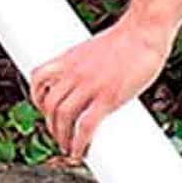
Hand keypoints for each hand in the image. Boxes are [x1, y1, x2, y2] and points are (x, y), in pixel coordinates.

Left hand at [29, 15, 172, 159]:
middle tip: (59, 135)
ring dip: (62, 137)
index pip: (39, 78)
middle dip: (51, 125)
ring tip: (68, 147)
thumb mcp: (96, 47)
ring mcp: (90, 85)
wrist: (144, 31)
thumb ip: (89, 64)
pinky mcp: (107, 97)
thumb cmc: (128, 38)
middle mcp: (74, 72)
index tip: (45, 111)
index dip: (37, 98)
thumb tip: (94, 80)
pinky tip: (80, 151)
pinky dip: (79, 143)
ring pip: (62, 117)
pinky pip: (85, 126)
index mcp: (70, 59)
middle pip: (49, 104)